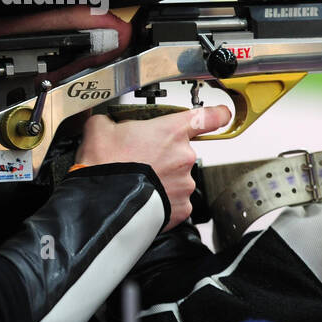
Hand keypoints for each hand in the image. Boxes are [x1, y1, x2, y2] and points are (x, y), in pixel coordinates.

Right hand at [75, 105, 231, 230]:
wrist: (100, 202)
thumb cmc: (104, 165)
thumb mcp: (101, 128)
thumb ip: (114, 121)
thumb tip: (110, 123)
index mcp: (172, 132)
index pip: (209, 117)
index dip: (217, 114)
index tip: (221, 115)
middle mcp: (185, 156)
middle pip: (181, 151)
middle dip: (163, 155)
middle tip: (140, 161)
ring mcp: (185, 183)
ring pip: (177, 177)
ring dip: (162, 178)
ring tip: (138, 181)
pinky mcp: (182, 207)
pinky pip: (175, 200)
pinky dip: (162, 199)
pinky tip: (144, 196)